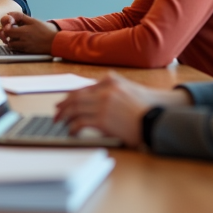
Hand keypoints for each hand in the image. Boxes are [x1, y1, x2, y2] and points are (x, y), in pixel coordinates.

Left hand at [0, 11, 57, 52]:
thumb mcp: (33, 20)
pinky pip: (16, 49)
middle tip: (10, 30)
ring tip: (15, 36)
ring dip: (10, 40)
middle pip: (7, 38)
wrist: (54, 42)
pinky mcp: (26, 52)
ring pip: (10, 45)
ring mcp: (24, 47)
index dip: (5, 28)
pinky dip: (15, 45)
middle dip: (6, 34)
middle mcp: (22, 40)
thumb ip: (20, 16)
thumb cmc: (44, 30)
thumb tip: (9, 13)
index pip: (7, 31)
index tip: (9, 25)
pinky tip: (19, 41)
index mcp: (23, 31)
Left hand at [54, 72, 191, 147]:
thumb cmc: (144, 108)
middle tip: (56, 114)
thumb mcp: (127, 89)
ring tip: (60, 123)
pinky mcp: (103, 120)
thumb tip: (92, 99)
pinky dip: (72, 127)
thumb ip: (110, 89)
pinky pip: (80, 122)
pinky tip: (71, 131)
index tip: (62, 104)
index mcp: (109, 81)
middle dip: (63, 107)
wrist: (156, 119)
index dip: (69, 97)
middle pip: (75, 98)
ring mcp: (103, 104)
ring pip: (75, 109)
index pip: (82, 89)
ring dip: (65, 117)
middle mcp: (105, 90)